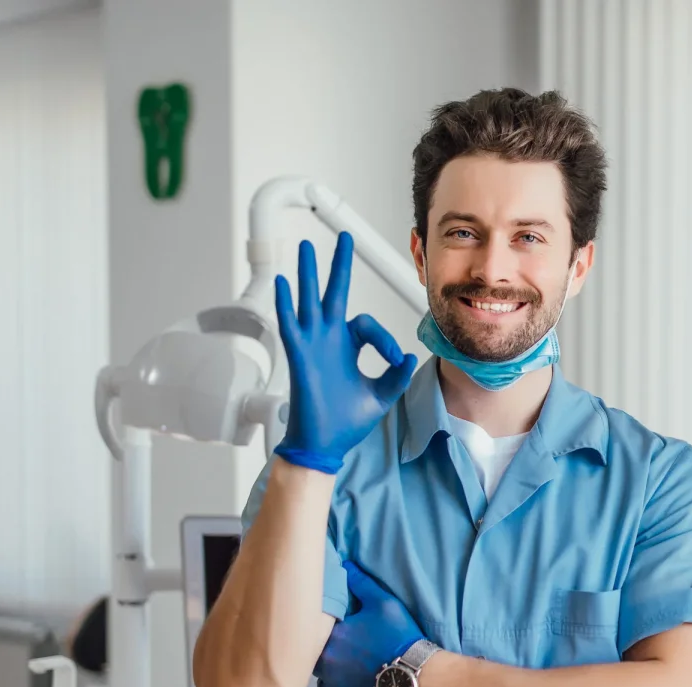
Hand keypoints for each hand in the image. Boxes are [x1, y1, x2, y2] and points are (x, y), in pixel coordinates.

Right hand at [274, 232, 417, 474]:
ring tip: (306, 245)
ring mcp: (312, 345)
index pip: (367, 325)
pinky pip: (290, 324)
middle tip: (345, 237)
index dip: (384, 339)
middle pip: (333, 294)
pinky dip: (285, 303)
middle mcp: (329, 341)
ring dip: (308, 272)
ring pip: (309, 300)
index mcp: (348, 348)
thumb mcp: (380, 395)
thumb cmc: (346, 422)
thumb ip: (396, 376)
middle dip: (339, 265)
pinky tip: (282, 282)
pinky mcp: (300, 356)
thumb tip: (409, 357)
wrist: (325, 445)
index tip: (395, 359)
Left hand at [314, 561, 426, 686]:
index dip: (321, 618)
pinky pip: (325, 686)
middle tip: (337, 634)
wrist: (413, 674)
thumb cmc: (398, 637)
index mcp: (331, 633)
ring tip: (339, 654)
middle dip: (320, 639)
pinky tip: (343, 671)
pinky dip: (331, 679)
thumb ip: (361, 583)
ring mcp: (330, 678)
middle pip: (311, 645)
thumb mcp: (383, 602)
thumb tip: (345, 565)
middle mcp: (324, 657)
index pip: (313, 622)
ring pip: (316, 666)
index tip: (333, 617)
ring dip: (324, 659)